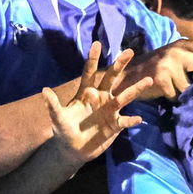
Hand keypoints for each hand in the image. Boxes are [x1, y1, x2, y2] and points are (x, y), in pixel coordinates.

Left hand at [43, 43, 144, 163]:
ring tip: (148, 80)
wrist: (73, 149)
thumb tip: (44, 90)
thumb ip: (52, 105)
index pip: (90, 73)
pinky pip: (125, 121)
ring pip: (124, 97)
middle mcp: (101, 97)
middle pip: (111, 78)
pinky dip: (131, 120)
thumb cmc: (64, 130)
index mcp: (86, 92)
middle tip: (129, 51)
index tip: (96, 44)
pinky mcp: (115, 125)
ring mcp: (110, 110)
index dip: (93, 59)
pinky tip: (138, 119)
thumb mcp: (57, 118)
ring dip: (135, 89)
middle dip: (120, 65)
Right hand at [123, 39, 192, 100]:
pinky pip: (178, 95)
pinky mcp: (161, 78)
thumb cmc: (154, 69)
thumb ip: (191, 59)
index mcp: (183, 44)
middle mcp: (177, 50)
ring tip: (180, 92)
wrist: (127, 75)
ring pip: (191, 85)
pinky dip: (175, 99)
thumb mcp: (174, 57)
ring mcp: (169, 63)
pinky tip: (167, 95)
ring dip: (188, 94)